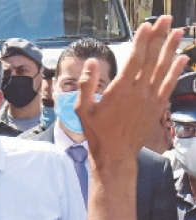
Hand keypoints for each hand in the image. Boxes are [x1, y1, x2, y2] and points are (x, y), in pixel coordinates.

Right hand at [77, 16, 185, 167]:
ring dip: (171, 49)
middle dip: (160, 37)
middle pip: (152, 58)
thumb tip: (91, 63)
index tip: (147, 26)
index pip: (134, 58)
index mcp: (121, 89)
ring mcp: (150, 99)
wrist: (115, 154)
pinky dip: (176, 71)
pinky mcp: (157, 107)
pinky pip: (169, 85)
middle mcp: (139, 91)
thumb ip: (86, 84)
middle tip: (166, 20)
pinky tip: (181, 60)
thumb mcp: (82, 109)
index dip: (142, 40)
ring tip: (178, 32)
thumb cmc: (97, 132)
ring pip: (163, 69)